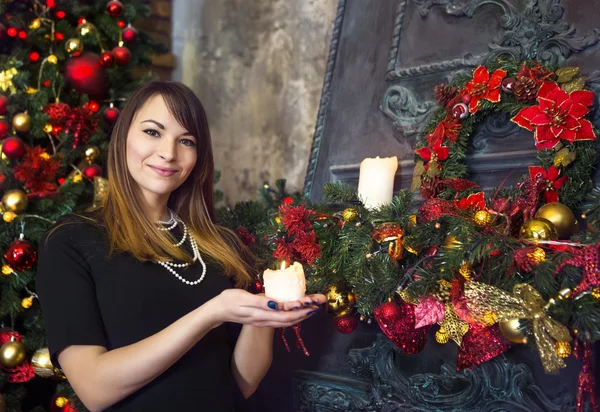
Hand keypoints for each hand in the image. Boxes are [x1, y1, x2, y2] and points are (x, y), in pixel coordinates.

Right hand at [211, 289, 325, 327]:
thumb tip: (276, 304)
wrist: (217, 310)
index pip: (286, 315)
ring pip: (287, 321)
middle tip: (320, 303)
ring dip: (301, 314)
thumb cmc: (229, 301)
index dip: (301, 310)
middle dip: (306, 312)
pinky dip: (292, 315)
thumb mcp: (243, 298)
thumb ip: (260, 302)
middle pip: (290, 319)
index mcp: (262, 315)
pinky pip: (281, 319)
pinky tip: (297, 311)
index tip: (313, 304)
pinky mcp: (262, 319)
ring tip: (313, 308)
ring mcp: (264, 321)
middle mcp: (265, 320)